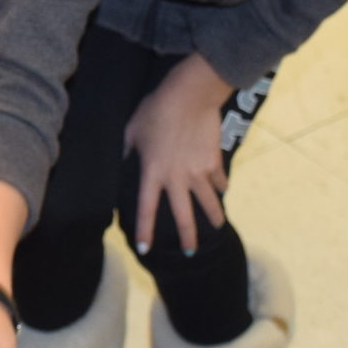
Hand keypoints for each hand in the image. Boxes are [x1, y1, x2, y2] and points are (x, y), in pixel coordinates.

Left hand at [124, 53, 232, 256]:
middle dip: (188, 237)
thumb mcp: (133, 130)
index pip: (147, 208)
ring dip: (213, 217)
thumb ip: (128, 149)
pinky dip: (221, 186)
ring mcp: (199, 171)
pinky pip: (219, 180)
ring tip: (218, 227)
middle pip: (184, 216)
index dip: (145, 230)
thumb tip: (125, 159)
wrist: (191, 95)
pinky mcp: (214, 161)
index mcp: (153, 172)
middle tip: (191, 253)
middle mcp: (177, 178)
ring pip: (209, 202)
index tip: (144, 248)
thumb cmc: (156, 109)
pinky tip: (223, 191)